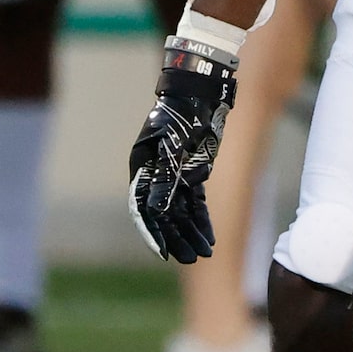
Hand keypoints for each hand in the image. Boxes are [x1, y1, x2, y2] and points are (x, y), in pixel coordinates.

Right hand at [128, 40, 237, 262]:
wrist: (199, 93)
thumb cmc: (181, 116)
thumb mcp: (170, 147)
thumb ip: (164, 178)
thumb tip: (155, 211)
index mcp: (142, 169)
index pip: (143, 210)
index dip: (153, 233)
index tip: (163, 253)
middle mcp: (155, 176)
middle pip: (164, 216)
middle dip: (176, 238)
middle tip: (189, 258)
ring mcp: (175, 176)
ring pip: (181, 213)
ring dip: (191, 233)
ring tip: (203, 253)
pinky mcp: (193, 175)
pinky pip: (195, 204)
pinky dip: (202, 221)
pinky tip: (210, 238)